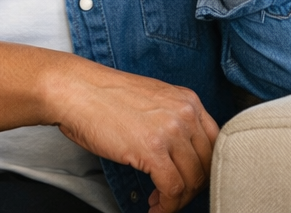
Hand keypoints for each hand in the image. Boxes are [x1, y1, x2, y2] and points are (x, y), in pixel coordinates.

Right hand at [46, 57, 218, 211]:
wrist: (75, 89)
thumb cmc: (103, 95)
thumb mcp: (151, 100)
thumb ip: (173, 119)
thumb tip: (182, 153)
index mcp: (187, 99)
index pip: (215, 143)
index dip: (203, 168)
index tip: (190, 180)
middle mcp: (184, 112)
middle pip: (206, 165)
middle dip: (191, 187)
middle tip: (173, 195)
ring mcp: (170, 130)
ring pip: (191, 181)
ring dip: (176, 200)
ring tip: (159, 203)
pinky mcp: (153, 150)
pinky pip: (171, 191)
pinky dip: (165, 207)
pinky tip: (153, 208)